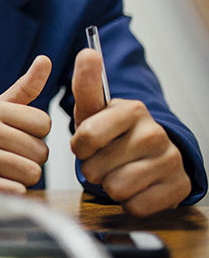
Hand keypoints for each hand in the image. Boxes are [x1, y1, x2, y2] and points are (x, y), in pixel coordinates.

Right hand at [0, 55, 52, 192]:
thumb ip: (23, 88)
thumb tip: (46, 60)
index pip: (44, 122)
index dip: (36, 134)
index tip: (17, 136)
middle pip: (41, 151)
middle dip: (31, 158)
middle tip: (9, 156)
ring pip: (31, 172)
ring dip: (22, 177)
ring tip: (2, 170)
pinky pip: (16, 191)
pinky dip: (12, 191)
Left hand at [70, 48, 189, 215]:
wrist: (150, 155)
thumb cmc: (113, 132)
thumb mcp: (93, 109)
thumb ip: (86, 83)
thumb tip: (87, 51)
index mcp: (133, 109)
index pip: (86, 137)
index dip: (80, 147)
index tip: (87, 142)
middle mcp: (155, 133)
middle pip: (96, 168)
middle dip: (93, 168)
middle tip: (105, 159)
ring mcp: (170, 160)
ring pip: (115, 189)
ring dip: (109, 185)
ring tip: (118, 171)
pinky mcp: (178, 188)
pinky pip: (135, 206)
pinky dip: (129, 201)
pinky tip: (136, 186)